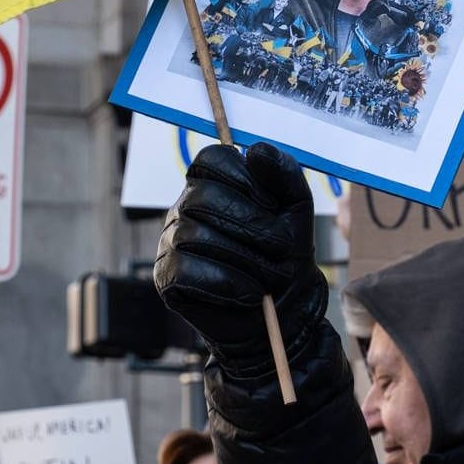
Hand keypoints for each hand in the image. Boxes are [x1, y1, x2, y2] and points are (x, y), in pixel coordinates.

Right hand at [155, 142, 322, 372]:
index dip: (245, 178)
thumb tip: (255, 149)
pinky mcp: (166, 276)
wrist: (283, 314)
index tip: (275, 205)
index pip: (212, 158)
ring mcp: (170, 241)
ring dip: (244, 257)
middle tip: (282, 249)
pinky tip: (250, 292)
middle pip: (202, 196)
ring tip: (270, 276)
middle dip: (251, 224)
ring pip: (194, 234)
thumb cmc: (286, 257)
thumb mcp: (297, 211)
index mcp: (213, 184)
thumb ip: (284, 174)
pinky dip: (226, 282)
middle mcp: (184, 207)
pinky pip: (185, 269)